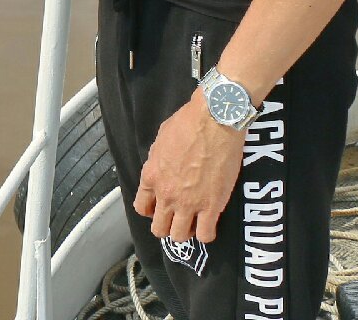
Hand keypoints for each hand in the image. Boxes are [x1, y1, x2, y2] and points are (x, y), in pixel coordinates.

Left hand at [135, 97, 243, 242]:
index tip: (160, 207)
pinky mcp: (212, 206)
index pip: (142, 207)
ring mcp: (189, 203)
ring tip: (194, 223)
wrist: (215, 121)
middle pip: (159, 228)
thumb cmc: (188, 122)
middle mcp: (166, 194)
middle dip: (166, 226)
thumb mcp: (160, 138)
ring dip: (185, 232)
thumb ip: (157, 160)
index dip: (151, 210)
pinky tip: (209, 224)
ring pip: (179, 236)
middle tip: (177, 217)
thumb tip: (161, 168)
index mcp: (151, 176)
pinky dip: (206, 234)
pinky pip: (206, 235)